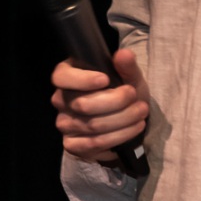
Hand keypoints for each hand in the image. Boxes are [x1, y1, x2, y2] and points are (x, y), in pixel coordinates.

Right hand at [50, 47, 148, 162]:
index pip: (62, 77)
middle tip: (136, 98)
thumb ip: (126, 66)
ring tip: (141, 113)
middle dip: (116, 102)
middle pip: (82, 104)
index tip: (105, 80)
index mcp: (66, 77)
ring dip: (123, 120)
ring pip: (92, 125)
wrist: (126, 121)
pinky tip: (134, 129)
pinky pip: (94, 144)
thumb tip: (124, 55)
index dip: (82, 80)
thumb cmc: (123, 93)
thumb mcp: (129, 77)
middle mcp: (60, 100)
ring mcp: (64, 124)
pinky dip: (119, 137)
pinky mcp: (72, 145)